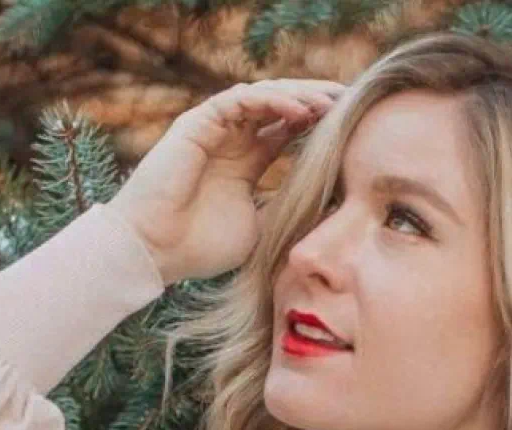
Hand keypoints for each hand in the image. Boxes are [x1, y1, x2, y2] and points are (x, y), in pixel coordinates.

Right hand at [109, 78, 347, 286]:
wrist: (156, 252)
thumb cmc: (201, 247)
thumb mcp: (261, 228)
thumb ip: (287, 207)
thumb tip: (330, 202)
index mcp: (246, 163)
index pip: (288, 130)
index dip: (320, 124)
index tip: (355, 126)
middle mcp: (231, 139)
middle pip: (281, 106)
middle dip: (317, 101)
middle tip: (352, 102)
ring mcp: (214, 128)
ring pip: (264, 96)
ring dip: (300, 96)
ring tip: (332, 103)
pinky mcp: (198, 123)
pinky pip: (241, 99)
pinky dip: (272, 101)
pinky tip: (300, 111)